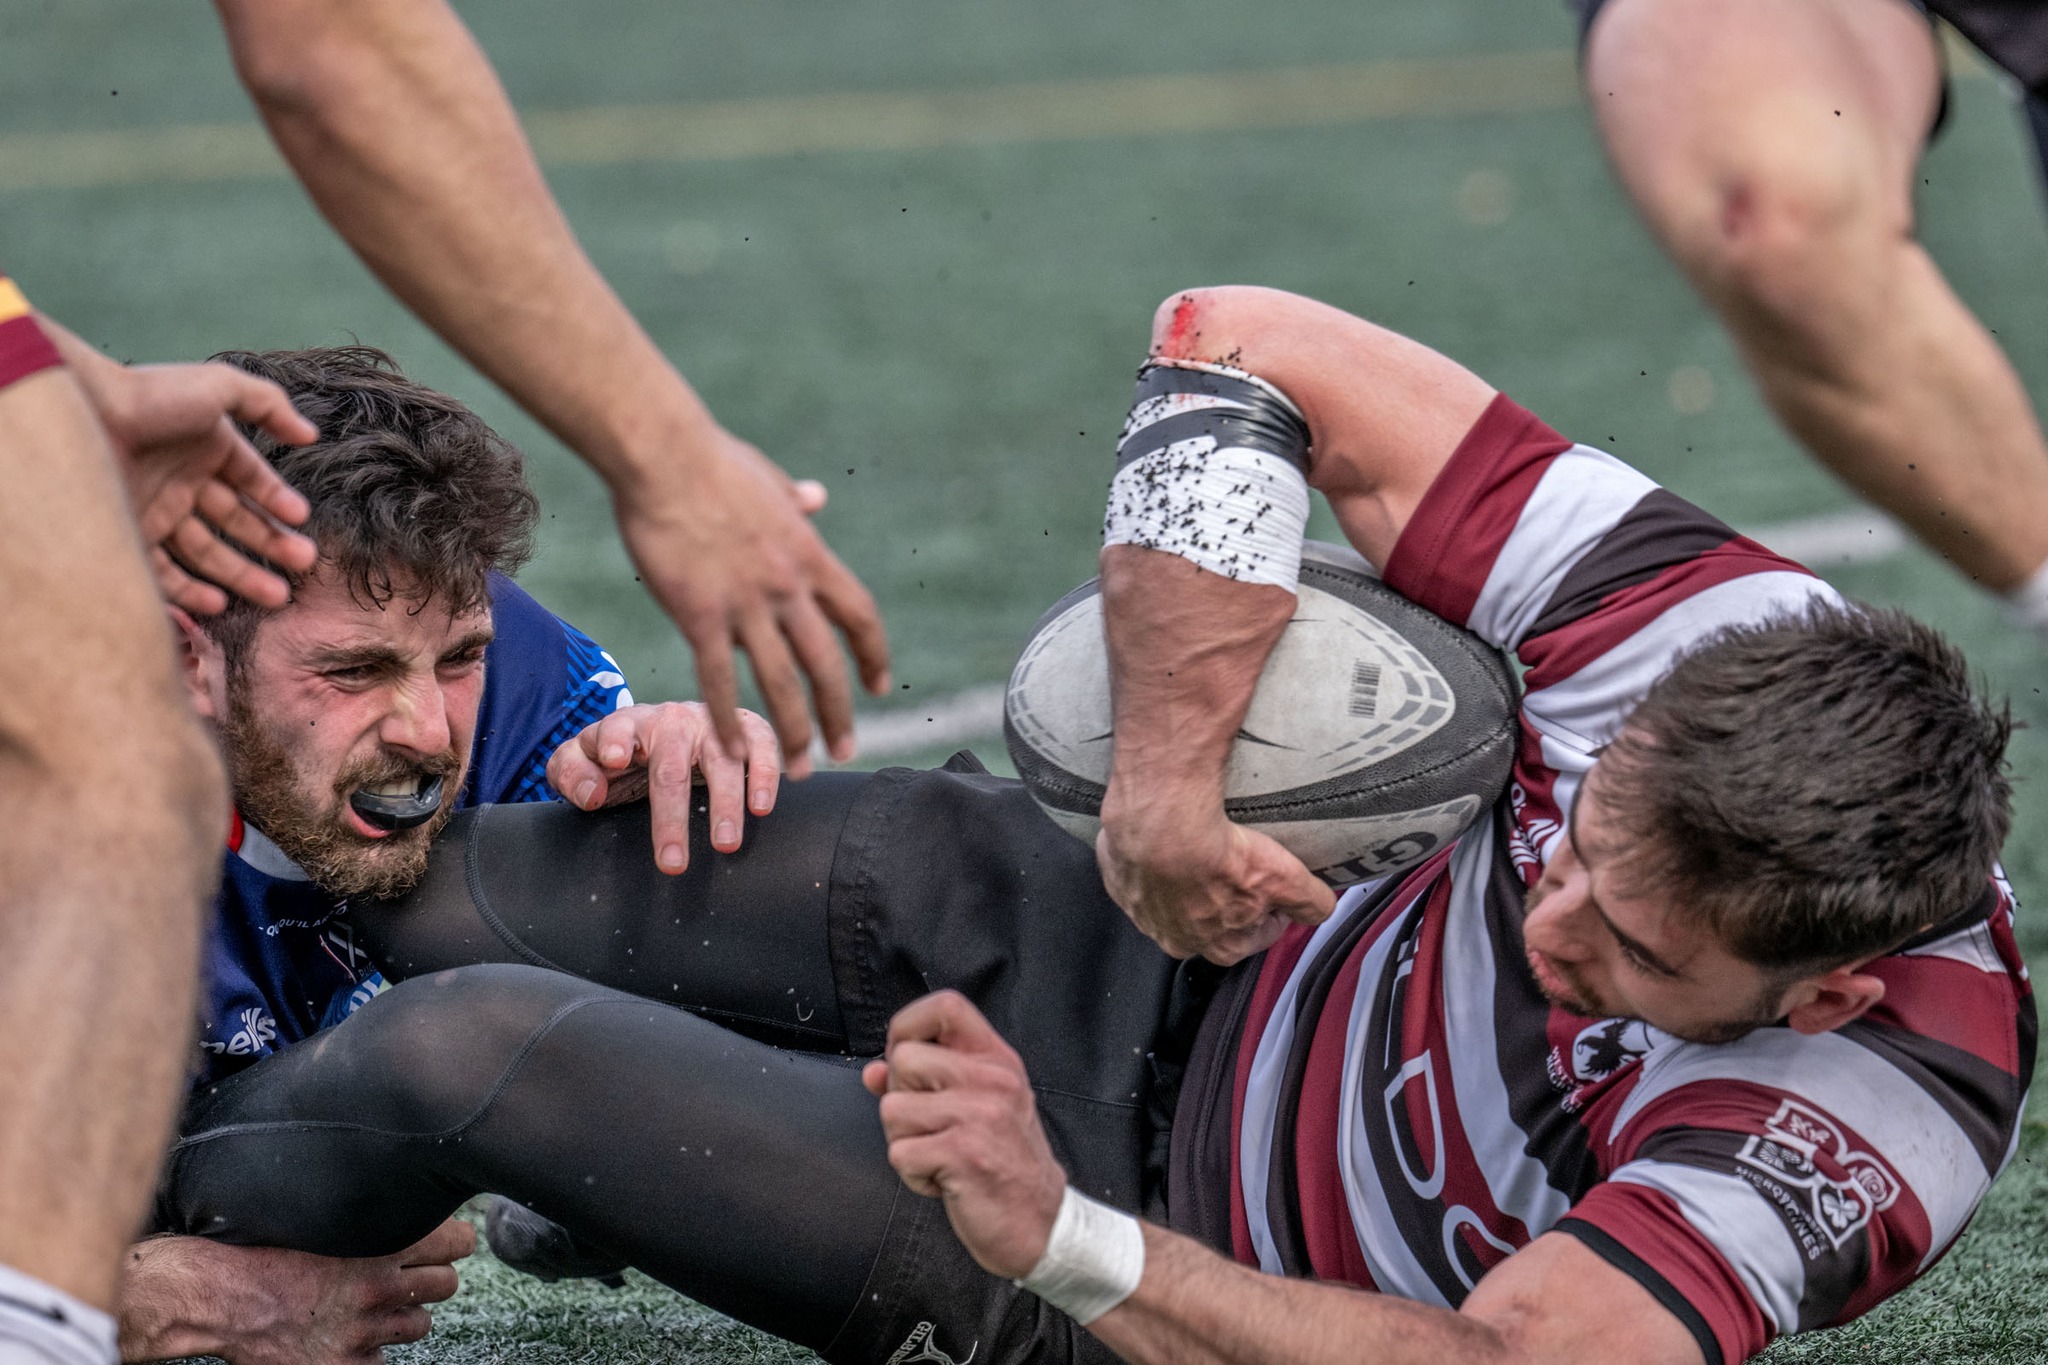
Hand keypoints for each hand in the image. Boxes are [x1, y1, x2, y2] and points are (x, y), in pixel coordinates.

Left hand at [49, 328, 318, 614]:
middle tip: (304, 563)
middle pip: (236, 522)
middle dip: (272, 544)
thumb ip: (269, 404)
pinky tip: (219, 602)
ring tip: (277, 596)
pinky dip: (191, 591)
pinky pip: (164, 572)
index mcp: (206, 449)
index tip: (300, 519)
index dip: (278, 500)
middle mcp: (183, 483)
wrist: (81, 413)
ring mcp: (156, 512)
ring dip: (243, 575)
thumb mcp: (219, 387)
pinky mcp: (130, 536)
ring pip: (207, 553)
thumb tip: (309, 434)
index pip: (251, 481)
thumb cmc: (151, 396)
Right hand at [118, 1220, 473, 1364]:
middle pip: (446, 1284)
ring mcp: (363, 1332)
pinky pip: (382, 1361)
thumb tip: (411, 1201)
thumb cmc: (263, 1248)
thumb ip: (372, 1214)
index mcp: (379, 1242)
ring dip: (401, 1315)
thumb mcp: (322, 1216)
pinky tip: (345, 1334)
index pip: (456, 1242)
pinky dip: (368, 1351)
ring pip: (419, 1324)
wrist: (217, 1297)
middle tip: (408, 1275)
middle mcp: (378, 1288)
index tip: (449, 1242)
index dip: (453, 1241)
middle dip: (431, 1278)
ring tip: (369, 1305)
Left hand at [546, 700, 780, 873]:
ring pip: (723, 758)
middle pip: (672, 764)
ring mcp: (711, 723)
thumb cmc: (622, 754)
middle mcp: (671, 719)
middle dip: (672, 815)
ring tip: (726, 845)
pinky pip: (761, 745)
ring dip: (726, 802)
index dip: (615, 740)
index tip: (615, 760)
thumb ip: (570, 773)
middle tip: (672, 862)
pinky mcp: (745, 728)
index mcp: (628, 724)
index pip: (616, 728)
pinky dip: (765, 773)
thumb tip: (593, 794)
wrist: (663, 730)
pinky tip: (763, 806)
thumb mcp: (583, 759)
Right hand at [612, 428, 888, 777]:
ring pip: (781, 682)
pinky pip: (718, 679)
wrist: (663, 454)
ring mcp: (746, 603)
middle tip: (846, 749)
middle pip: (827, 663)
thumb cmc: (709, 460)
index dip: (873, 654)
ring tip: (798, 768)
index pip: (859, 616)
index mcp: (809, 555)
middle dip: (840, 713)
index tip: (879, 685)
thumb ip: (794, 500)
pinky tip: (729, 750)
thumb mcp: (767, 478)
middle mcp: (788, 586)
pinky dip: (726, 719)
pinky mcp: (699, 614)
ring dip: (793, 731)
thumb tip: (816, 498)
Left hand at [861, 990, 1066, 1280]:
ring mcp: (979, 1115)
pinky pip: (899, 1152)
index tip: (905, 1060)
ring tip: (939, 1157)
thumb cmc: (1004, 1164)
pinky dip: (912, 1174)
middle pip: (904, 1059)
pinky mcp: (962, 1153)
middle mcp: (992, 1080)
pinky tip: (943, 1180)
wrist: (1041, 1224)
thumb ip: (928, 1082)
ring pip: (892, 1109)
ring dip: (905, 1142)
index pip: (947, 1006)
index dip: (909, 1025)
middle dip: (901, 1099)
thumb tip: (873, 1072)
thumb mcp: (978, 1108)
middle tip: (931, 1128)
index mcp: (997, 1061)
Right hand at [1095, 806, 1334, 965]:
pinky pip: (1140, 879)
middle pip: (1211, 925)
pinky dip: (1153, 865)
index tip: (1272, 889)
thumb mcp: (1285, 878)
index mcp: (1220, 946)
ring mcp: (1143, 914)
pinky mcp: (1119, 883)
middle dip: (1225, 901)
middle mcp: (1178, 939)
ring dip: (1185, 884)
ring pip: (1172, 904)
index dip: (1269, 912)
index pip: (1255, 938)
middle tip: (1235, 865)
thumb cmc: (1217, 855)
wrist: (1159, 824)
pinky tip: (1166, 842)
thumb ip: (1311, 901)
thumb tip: (1323, 909)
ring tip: (1199, 850)